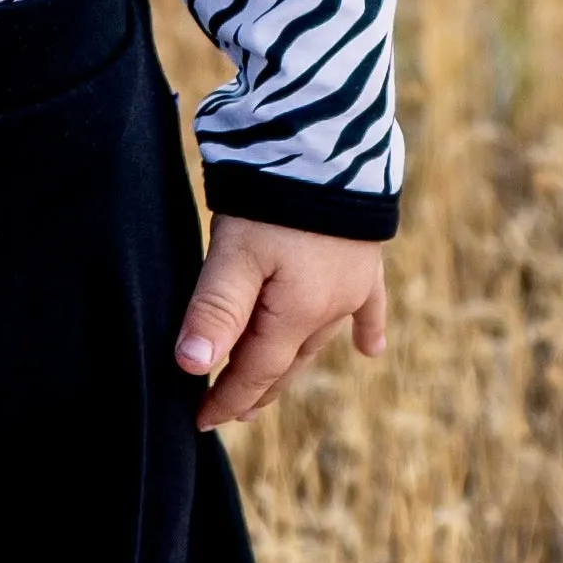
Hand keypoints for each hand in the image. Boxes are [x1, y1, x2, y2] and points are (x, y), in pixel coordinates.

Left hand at [174, 219, 386, 427]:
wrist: (328, 141)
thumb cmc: (274, 198)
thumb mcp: (234, 254)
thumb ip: (215, 311)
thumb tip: (192, 368)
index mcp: (299, 314)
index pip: (256, 372)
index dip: (226, 398)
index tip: (200, 421)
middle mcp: (331, 309)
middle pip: (286, 362)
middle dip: (256, 389)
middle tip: (230, 412)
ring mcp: (352, 284)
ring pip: (317, 340)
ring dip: (292, 364)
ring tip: (272, 385)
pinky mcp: (364, 258)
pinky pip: (368, 306)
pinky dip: (366, 329)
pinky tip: (371, 351)